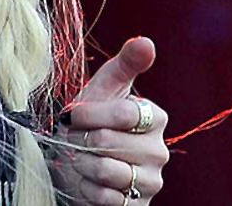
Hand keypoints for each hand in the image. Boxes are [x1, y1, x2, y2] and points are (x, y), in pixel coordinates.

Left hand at [53, 35, 169, 203]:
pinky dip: (88, 190)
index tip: (72, 113)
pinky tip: (88, 182)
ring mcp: (151, 183)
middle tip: (78, 140)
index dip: (91, 113)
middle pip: (109, 143)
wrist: (81, 166)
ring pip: (106, 172)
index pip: (122, 113)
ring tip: (82, 159)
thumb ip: (126, 64)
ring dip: (83, 165)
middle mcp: (159, 152)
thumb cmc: (93, 121)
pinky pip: (106, 199)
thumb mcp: (105, 88)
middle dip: (83, 140)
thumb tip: (147, 42)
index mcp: (156, 118)